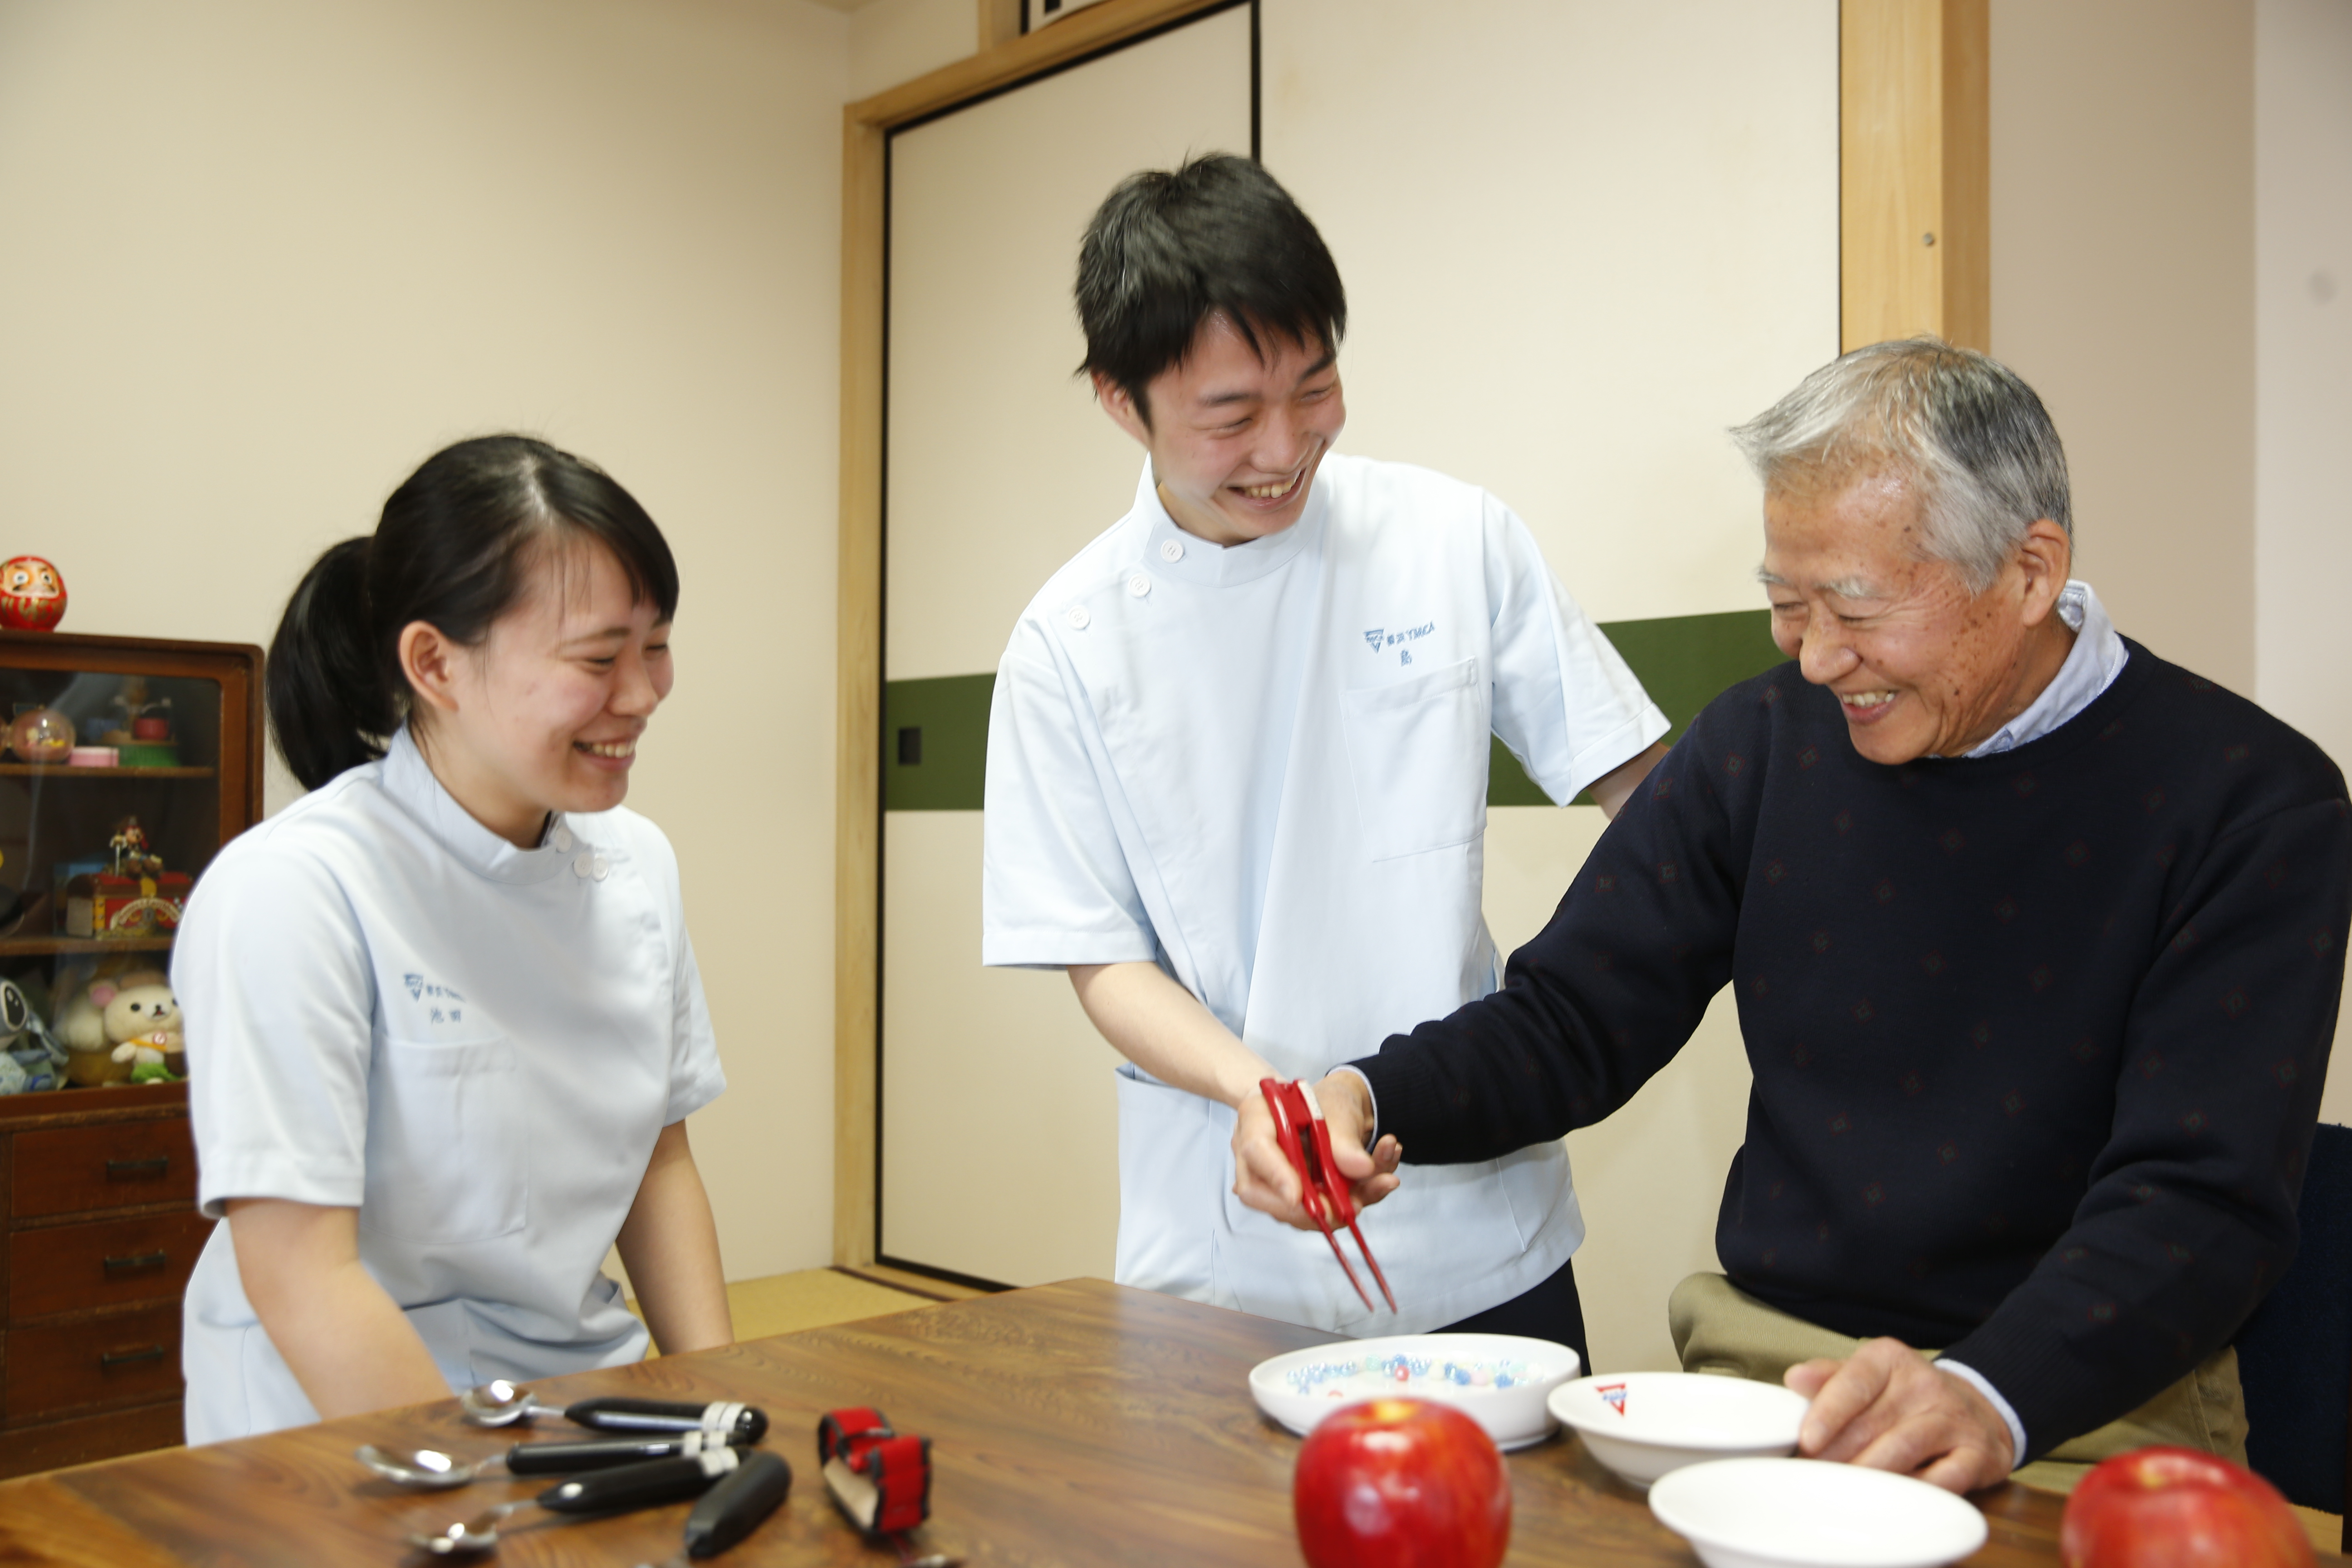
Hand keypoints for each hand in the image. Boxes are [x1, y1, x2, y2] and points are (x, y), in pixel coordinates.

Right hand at [1230, 1071, 1402, 1228]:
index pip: (1256, 1149)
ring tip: (1382, 1182)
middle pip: (1264, 1194)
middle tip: (1352, 1206)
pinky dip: (1354, 1201)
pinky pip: (1321, 1210)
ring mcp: (1276, 1180)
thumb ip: (1345, 1138)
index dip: (1275, 1174)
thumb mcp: (1338, 1108)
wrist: (1335, 1107)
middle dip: (1310, 1208)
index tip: (1297, 1195)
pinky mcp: (1301, 1197)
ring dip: (1341, 1207)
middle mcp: (1259, 1155)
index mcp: (1258, 1118)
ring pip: (1296, 1210)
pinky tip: (1381, 1181)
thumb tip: (1363, 1169)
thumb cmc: (1327, 1100)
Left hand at [1784, 1339, 2015, 1493]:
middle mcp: (1925, 1384)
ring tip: (1844, 1490)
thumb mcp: (1868, 1376)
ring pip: (1904, 1448)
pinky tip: (1894, 1498)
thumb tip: (1795, 1379)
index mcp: (1890, 1359)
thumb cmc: (1907, 1396)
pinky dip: (1917, 1490)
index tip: (1807, 1440)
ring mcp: (1955, 1419)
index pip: (1853, 1382)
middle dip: (1838, 1454)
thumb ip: (1830, 1378)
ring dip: (1869, 1473)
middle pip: (1872, 1422)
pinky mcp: (1979, 1454)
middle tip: (1815, 1476)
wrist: (1978, 1408)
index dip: (1828, 1413)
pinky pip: (1945, 1477)